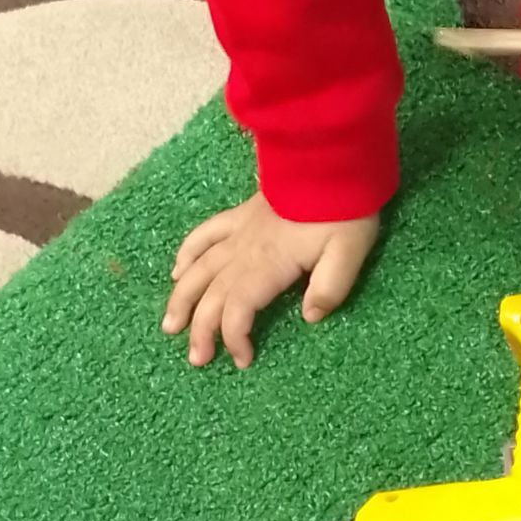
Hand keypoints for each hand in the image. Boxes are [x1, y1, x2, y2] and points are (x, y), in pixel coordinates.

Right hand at [163, 192, 379, 367]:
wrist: (330, 160)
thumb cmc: (343, 209)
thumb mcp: (350, 251)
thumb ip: (330, 287)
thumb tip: (310, 317)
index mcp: (268, 264)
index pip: (238, 308)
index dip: (233, 337)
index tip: (243, 359)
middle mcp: (244, 251)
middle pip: (211, 295)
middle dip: (201, 329)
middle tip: (197, 358)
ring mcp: (238, 232)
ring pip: (198, 268)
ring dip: (181, 298)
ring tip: (171, 325)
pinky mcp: (240, 216)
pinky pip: (203, 235)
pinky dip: (186, 254)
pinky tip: (176, 272)